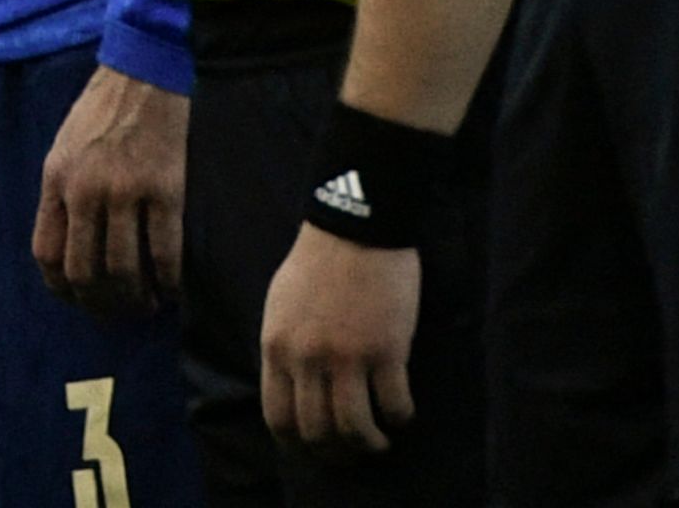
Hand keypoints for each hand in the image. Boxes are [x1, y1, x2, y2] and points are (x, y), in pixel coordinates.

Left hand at [37, 67, 188, 313]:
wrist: (143, 74)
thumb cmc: (101, 112)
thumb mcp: (63, 150)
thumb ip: (61, 196)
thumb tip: (67, 250)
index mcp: (56, 180)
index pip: (47, 253)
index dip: (62, 288)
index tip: (78, 299)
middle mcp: (86, 190)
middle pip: (85, 270)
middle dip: (100, 303)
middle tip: (116, 312)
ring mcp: (126, 192)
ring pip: (125, 269)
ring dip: (135, 299)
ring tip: (146, 304)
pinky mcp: (166, 191)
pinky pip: (165, 253)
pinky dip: (168, 282)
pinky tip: (171, 291)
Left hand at [260, 226, 417, 451]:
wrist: (355, 227)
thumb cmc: (317, 262)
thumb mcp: (280, 306)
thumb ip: (283, 349)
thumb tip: (291, 389)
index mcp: (277, 347)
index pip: (278, 418)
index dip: (297, 445)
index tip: (314, 449)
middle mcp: (308, 359)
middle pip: (317, 432)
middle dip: (335, 453)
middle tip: (351, 452)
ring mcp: (348, 357)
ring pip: (355, 429)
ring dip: (369, 444)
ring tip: (379, 442)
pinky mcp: (387, 350)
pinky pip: (394, 405)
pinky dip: (399, 418)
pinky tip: (401, 413)